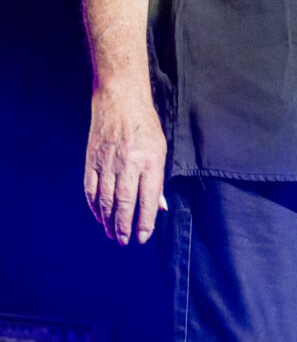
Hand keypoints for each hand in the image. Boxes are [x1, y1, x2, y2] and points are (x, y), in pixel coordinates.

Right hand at [84, 87, 167, 244]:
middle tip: (125, 240)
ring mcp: (107, 162)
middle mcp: (128, 163)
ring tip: (112, 233)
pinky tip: (99, 216)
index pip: (147, 199)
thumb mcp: (160, 149)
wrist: (120, 100)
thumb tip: (159, 208)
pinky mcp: (92, 160)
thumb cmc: (145, 126)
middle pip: (124, 203)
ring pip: (106, 200)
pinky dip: (94, 206)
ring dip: (108, 221)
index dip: (145, 222)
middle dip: (124, 227)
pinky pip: (91, 190)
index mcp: (149, 161)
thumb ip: (157, 180)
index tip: (143, 237)